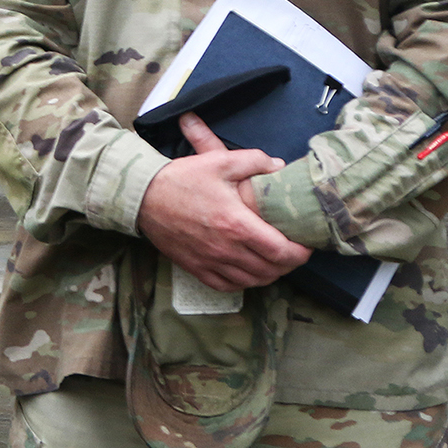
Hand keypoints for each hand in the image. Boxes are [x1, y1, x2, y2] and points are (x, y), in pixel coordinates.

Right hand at [138, 113, 309, 290]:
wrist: (141, 196)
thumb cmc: (181, 178)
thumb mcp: (219, 161)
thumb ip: (254, 162)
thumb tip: (279, 167)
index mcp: (237, 224)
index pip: (282, 252)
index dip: (301, 253)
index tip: (306, 244)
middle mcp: (226, 249)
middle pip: (272, 270)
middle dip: (289, 264)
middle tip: (293, 252)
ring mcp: (210, 261)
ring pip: (252, 281)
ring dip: (269, 274)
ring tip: (274, 262)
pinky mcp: (196, 268)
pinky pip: (228, 286)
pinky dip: (243, 282)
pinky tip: (247, 271)